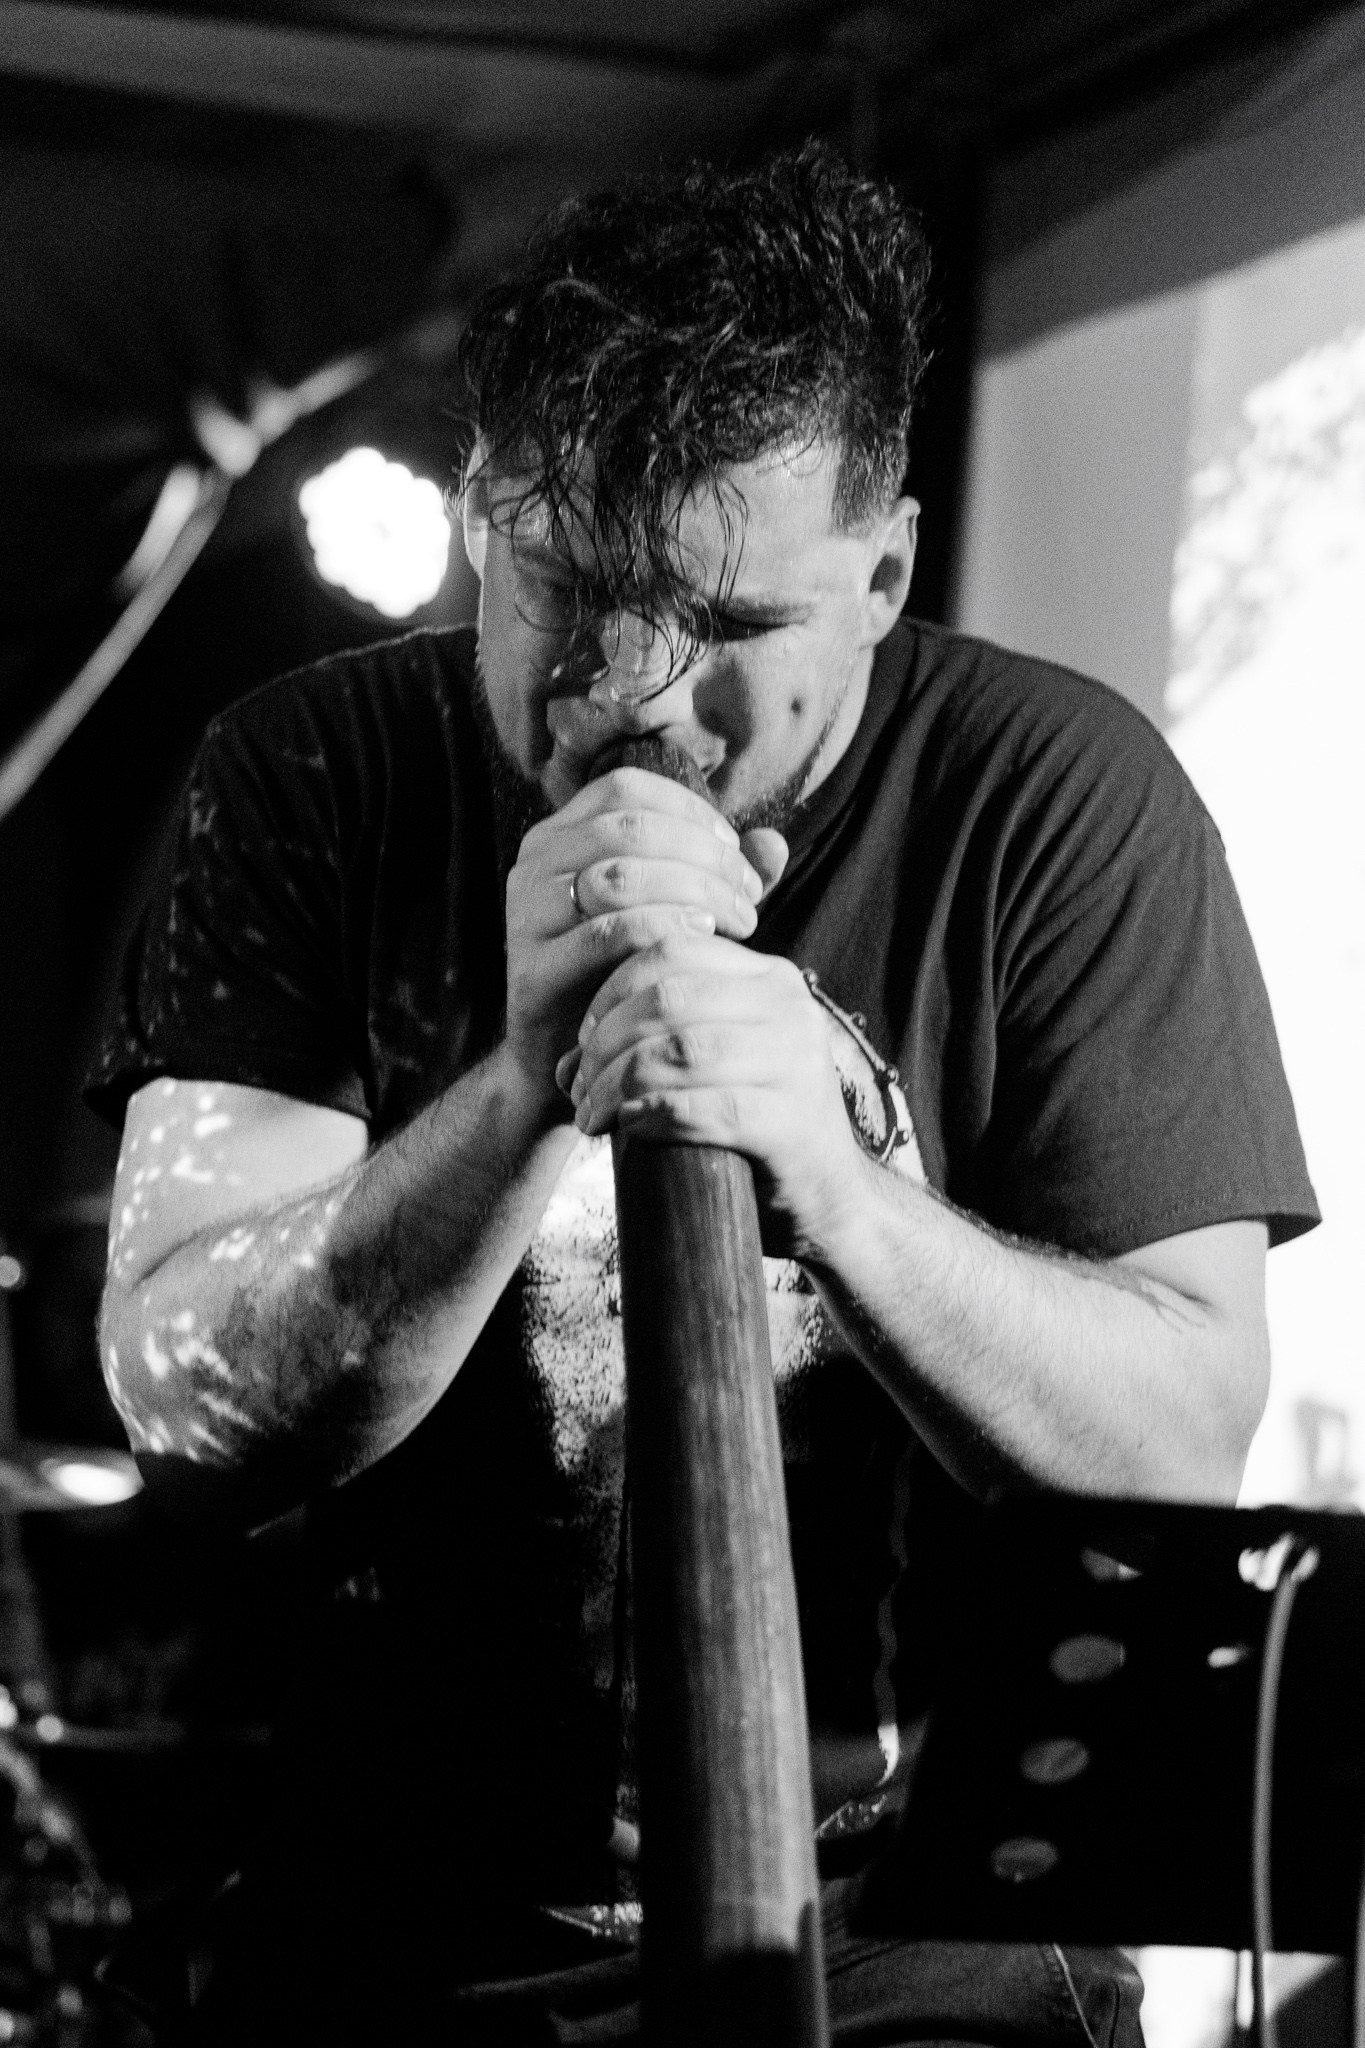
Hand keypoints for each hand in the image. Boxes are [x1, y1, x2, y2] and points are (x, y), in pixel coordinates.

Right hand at [502, 768, 783, 1111]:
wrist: (566, 1059)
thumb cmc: (628, 973)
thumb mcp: (678, 912)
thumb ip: (722, 876)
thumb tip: (774, 843)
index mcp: (561, 835)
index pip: (626, 789)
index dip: (691, 811)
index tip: (737, 852)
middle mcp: (535, 864)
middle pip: (629, 827)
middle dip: (705, 855)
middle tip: (751, 894)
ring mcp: (527, 915)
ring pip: (619, 874)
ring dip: (695, 890)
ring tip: (740, 921)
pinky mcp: (532, 969)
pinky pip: (605, 934)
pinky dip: (663, 928)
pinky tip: (703, 939)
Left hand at [564, 933, 861, 1258]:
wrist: (829, 1200)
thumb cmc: (755, 1128)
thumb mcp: (710, 1066)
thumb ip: (651, 1044)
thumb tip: (560, 1067)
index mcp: (771, 977)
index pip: (673, 949)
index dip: (611, 989)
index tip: (583, 1038)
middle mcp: (791, 1009)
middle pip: (668, 997)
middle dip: (605, 1043)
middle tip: (578, 1087)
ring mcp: (798, 1065)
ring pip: (680, 1051)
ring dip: (617, 1084)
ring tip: (591, 1114)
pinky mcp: (793, 1124)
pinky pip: (705, 1108)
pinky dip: (653, 1116)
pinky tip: (627, 1128)